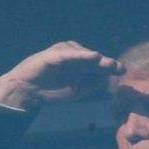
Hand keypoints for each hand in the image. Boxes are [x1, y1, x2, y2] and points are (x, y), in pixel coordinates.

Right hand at [0, 41, 123, 109]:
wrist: (26, 93)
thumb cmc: (49, 92)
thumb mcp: (75, 91)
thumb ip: (90, 84)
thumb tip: (107, 78)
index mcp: (78, 66)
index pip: (97, 65)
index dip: (109, 67)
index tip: (122, 71)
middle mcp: (72, 57)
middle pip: (92, 58)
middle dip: (106, 62)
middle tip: (119, 67)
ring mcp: (63, 54)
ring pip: (83, 54)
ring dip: (96, 58)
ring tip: (108, 63)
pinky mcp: (53, 55)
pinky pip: (69, 54)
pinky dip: (82, 55)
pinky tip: (93, 57)